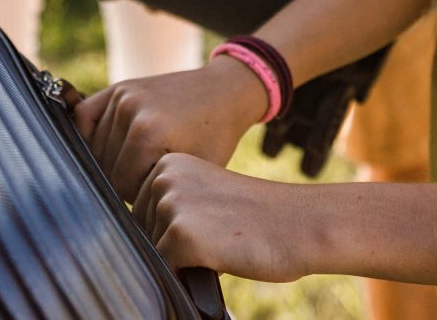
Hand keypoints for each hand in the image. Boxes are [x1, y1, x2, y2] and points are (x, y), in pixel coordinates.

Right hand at [73, 58, 265, 199]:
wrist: (223, 93)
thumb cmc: (214, 140)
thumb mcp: (196, 173)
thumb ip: (164, 198)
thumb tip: (147, 244)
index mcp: (150, 134)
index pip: (121, 186)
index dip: (139, 197)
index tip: (158, 193)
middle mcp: (131, 110)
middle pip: (105, 166)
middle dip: (125, 180)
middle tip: (149, 179)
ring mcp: (123, 95)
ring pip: (94, 146)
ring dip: (111, 160)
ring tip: (138, 164)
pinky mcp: (119, 87)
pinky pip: (84, 116)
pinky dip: (90, 134)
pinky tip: (111, 147)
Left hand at [135, 152, 311, 282]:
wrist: (300, 224)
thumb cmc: (256, 216)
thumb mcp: (204, 194)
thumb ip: (171, 204)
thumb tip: (136, 235)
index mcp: (169, 162)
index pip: (143, 212)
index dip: (173, 230)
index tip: (207, 224)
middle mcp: (164, 177)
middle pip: (144, 232)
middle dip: (173, 245)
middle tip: (216, 237)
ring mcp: (171, 204)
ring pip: (154, 252)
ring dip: (182, 259)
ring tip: (218, 245)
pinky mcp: (181, 235)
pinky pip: (167, 271)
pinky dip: (188, 275)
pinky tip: (217, 258)